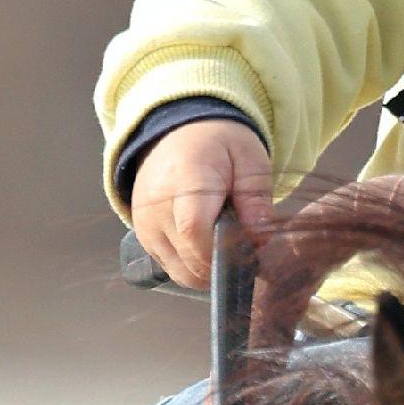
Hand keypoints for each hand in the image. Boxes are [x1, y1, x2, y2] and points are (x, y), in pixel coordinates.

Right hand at [129, 119, 274, 289]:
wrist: (178, 133)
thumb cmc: (219, 145)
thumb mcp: (250, 160)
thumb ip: (256, 200)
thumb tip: (260, 241)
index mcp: (185, 179)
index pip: (195, 230)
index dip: (225, 251)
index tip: (250, 251)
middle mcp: (157, 206)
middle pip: (190, 258)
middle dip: (224, 264)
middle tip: (247, 249)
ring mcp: (145, 224)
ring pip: (181, 272)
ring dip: (209, 270)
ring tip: (227, 245)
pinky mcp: (143, 237)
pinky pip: (172, 268)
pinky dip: (194, 267)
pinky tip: (208, 246)